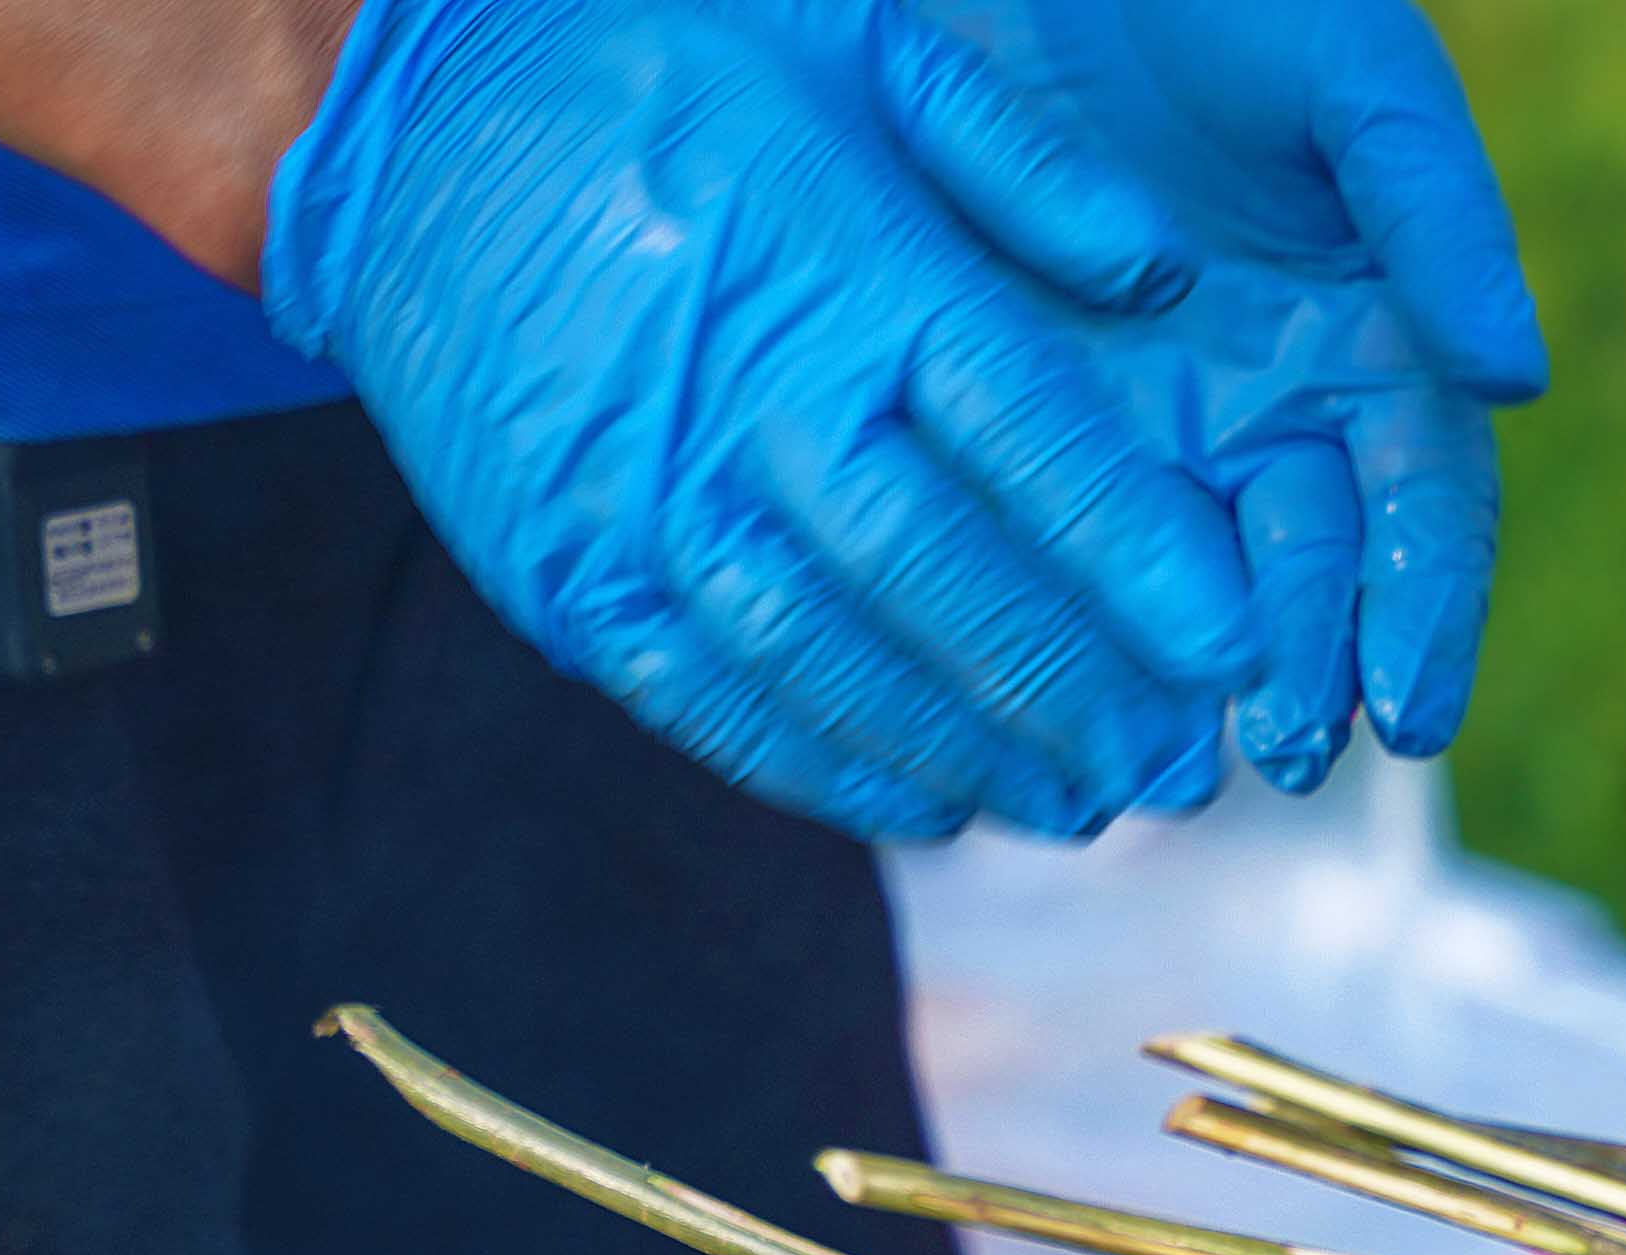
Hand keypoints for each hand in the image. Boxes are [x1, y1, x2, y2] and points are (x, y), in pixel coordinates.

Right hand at [262, 0, 1267, 837]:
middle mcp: (747, 403)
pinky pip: (709, 702)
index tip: (1230, 652)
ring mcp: (643, 504)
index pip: (1030, 444)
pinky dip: (822, 770)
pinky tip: (919, 806)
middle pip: (945, 584)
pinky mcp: (563, 574)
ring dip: (967, 755)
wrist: (395, 120)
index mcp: (845, 272)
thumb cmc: (654, 64)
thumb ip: (1016, 158)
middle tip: (1172, 771)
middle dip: (1075, 695)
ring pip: (836, 668)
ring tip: (1069, 806)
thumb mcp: (851, 38)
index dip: (1142, 565)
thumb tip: (1156, 271)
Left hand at [925, 0, 1541, 785]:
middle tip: (1282, 747)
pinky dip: (1064, 639)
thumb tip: (1516, 376)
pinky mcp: (1018, 423)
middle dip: (1305, 675)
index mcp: (1373, 349)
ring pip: (1181, 591)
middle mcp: (1266, 414)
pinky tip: (1056, 708)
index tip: (1410, 711)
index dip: (1423, 614)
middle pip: (1305, 577)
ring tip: (1177, 766)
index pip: (1423, 513)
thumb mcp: (1355, 75)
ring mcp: (1144, 427)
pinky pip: (1048, 554)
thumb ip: (1437, 211)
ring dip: (1190, 693)